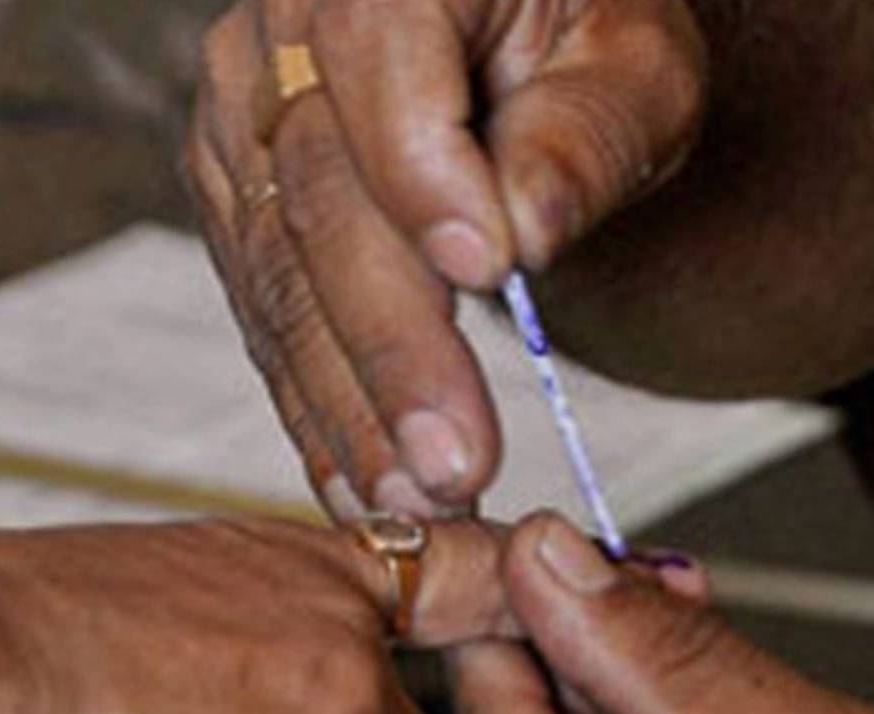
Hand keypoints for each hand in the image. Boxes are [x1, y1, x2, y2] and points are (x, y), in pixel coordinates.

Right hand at [184, 0, 873, 517]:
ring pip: (279, 281)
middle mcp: (279, 31)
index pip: (378, 57)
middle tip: (453, 465)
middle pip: (319, 198)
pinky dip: (318, 413)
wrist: (516, 54)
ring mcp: (241, 127)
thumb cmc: (589, 42)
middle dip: (391, 346)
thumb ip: (591, 129)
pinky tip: (363, 491)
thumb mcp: (638, 63)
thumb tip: (526, 224)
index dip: (423, 172)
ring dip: (347, 408)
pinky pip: (266, 320)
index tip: (490, 273)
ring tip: (415, 506)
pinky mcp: (235, 209)